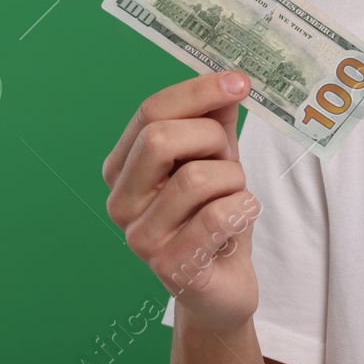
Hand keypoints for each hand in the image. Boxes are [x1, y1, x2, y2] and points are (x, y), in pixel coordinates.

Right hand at [102, 70, 261, 333]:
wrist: (224, 286)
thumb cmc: (216, 216)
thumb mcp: (217, 158)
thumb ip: (216, 118)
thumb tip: (229, 77)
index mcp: (124, 168)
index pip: (151, 111)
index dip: (198, 91)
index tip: (240, 81)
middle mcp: (121, 202)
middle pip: (160, 138)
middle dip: (212, 139)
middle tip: (229, 159)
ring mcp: (140, 238)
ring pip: (197, 177)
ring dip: (234, 182)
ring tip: (233, 200)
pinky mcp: (169, 268)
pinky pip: (217, 216)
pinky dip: (242, 209)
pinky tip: (239, 222)